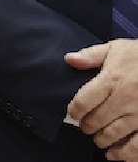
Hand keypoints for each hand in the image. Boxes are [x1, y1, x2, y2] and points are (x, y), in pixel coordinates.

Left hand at [67, 39, 137, 158]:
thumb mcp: (116, 48)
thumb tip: (69, 59)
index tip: (73, 113)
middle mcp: (124, 99)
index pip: (83, 102)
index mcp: (111, 79)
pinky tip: (115, 155)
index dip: (74, 111)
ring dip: (102, 139)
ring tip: (99, 138)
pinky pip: (137, 145)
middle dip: (87, 126)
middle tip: (86, 126)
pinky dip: (124, 154)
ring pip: (113, 134)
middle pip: (96, 120)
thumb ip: (91, 55)